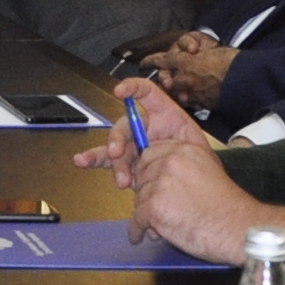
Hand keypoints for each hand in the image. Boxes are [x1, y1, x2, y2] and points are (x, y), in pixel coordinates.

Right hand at [70, 74, 209, 181]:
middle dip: (119, 138)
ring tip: (119, 176)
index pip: (148, 94)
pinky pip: (109, 160)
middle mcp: (147, 129)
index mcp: (166, 118)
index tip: (120, 92)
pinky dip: (95, 161)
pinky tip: (82, 161)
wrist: (197, 196)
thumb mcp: (197, 150)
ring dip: (111, 158)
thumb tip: (160, 142)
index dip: (133, 88)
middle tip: (118, 153)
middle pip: (126, 125)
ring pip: (115, 145)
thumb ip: (181, 141)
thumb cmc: (202, 169)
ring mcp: (136, 147)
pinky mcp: (128, 164)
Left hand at [150, 31, 236, 114]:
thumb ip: (194, 50)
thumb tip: (189, 51)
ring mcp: (191, 92)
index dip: (151, 61)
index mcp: (184, 62)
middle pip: (167, 79)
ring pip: (178, 91)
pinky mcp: (201, 103)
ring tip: (187, 83)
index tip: (144, 63)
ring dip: (179, 87)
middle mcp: (184, 78)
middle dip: (167, 77)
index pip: (161, 60)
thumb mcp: (210, 47)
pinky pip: (191, 100)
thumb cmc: (230, 59)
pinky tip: (198, 92)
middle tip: (170, 74)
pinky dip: (191, 96)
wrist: (245, 78)